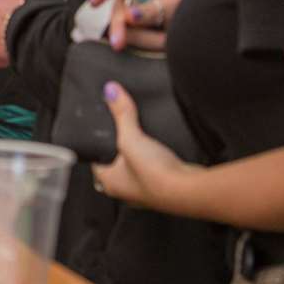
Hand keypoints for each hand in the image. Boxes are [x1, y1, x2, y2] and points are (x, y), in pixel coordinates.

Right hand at [90, 0, 182, 51]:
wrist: (198, 33)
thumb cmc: (187, 13)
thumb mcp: (174, 8)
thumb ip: (150, 12)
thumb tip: (128, 16)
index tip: (94, 3)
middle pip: (118, 8)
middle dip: (117, 26)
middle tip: (117, 43)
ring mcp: (131, 15)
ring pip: (122, 27)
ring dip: (130, 37)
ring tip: (146, 45)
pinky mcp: (132, 33)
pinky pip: (126, 38)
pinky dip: (132, 42)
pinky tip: (135, 45)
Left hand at [90, 81, 194, 209]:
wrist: (188, 191)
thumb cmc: (154, 173)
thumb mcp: (131, 137)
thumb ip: (121, 113)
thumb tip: (111, 90)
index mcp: (110, 182)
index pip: (96, 164)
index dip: (96, 149)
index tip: (99, 136)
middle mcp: (125, 192)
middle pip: (117, 168)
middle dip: (119, 153)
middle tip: (122, 136)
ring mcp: (146, 194)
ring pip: (137, 172)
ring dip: (139, 160)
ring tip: (142, 143)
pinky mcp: (165, 191)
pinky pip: (156, 174)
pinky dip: (157, 164)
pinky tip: (162, 154)